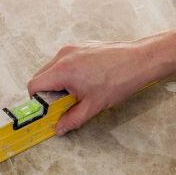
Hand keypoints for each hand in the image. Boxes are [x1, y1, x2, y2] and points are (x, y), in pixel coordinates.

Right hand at [27, 36, 172, 134]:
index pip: (34, 85)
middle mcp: (64, 56)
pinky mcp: (81, 47)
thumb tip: (59, 128)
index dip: (37, 102)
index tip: (47, 111)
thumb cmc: (120, 79)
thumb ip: (71, 119)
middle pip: (41, 76)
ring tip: (76, 93)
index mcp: (63, 70)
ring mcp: (72, 49)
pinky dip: (67, 74)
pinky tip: (85, 82)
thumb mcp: (93, 106)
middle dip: (47, 93)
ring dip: (58, 83)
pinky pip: (65, 62)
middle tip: (62, 105)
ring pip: (52, 69)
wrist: (141, 60)